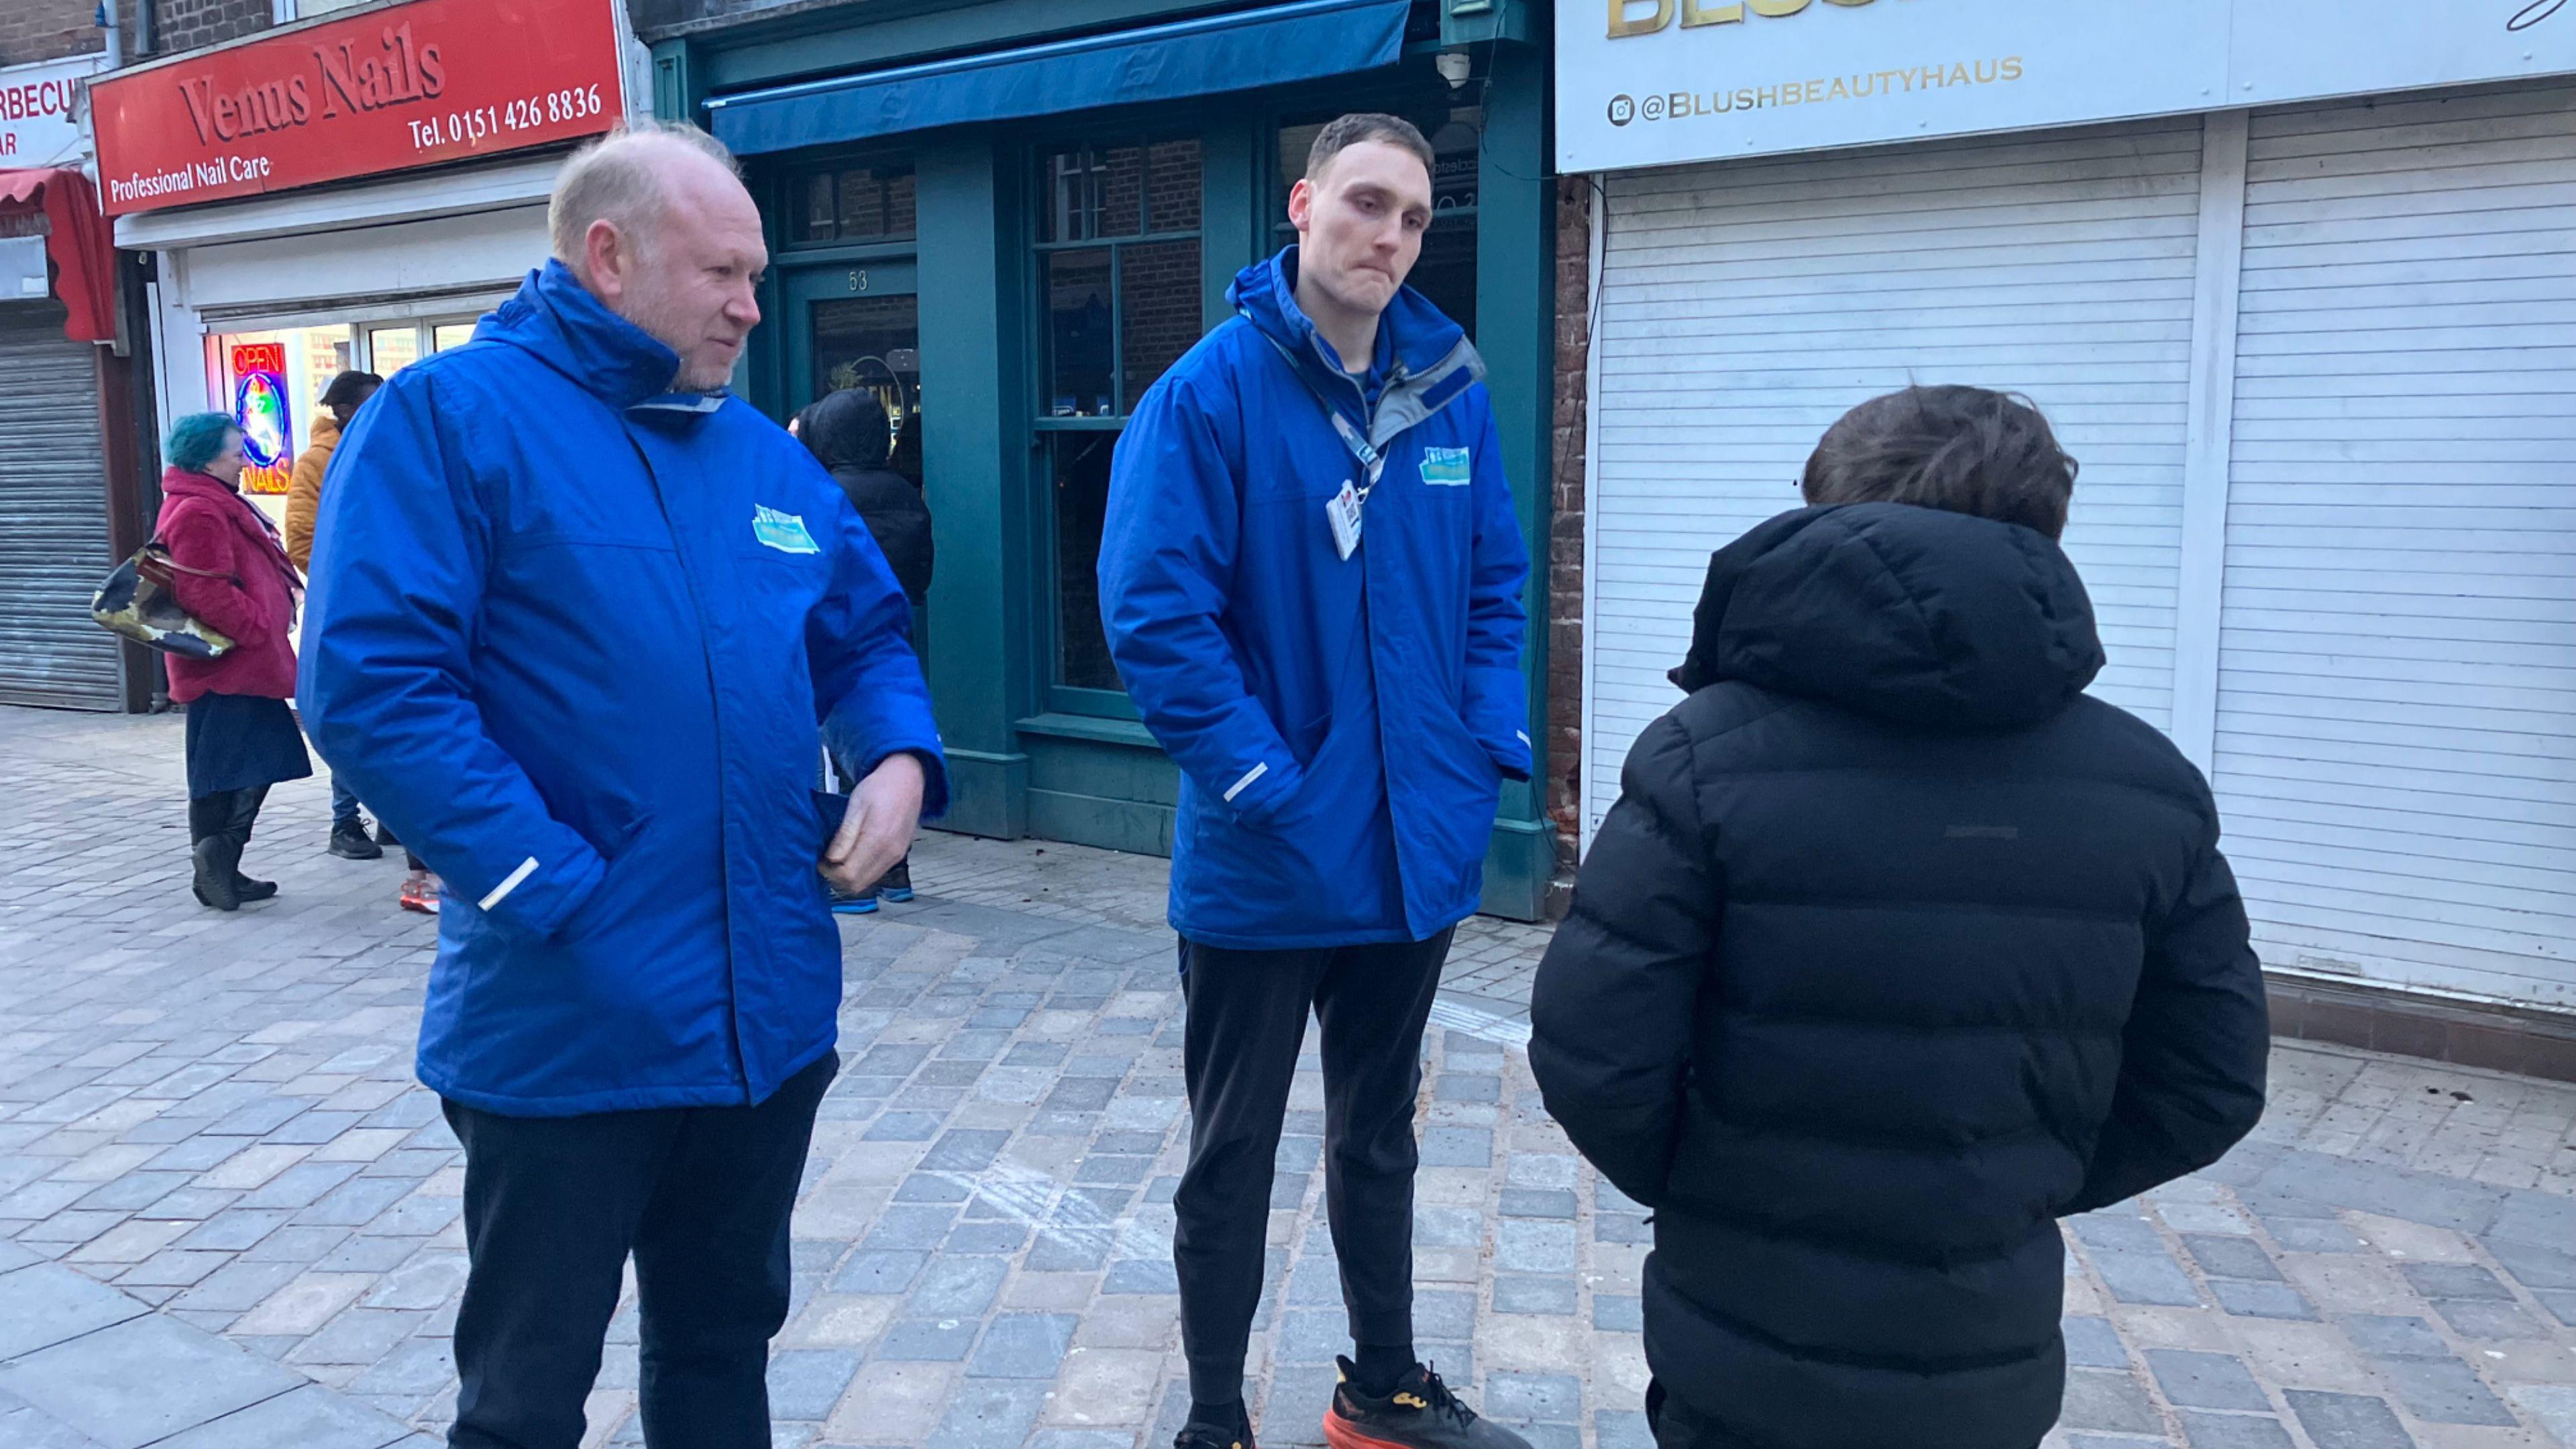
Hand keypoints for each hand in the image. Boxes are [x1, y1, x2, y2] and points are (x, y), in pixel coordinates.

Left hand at [821, 752, 923, 894]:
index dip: (830, 872)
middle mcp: (890, 853)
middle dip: (838, 877)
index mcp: (877, 840)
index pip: (848, 875)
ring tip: (840, 856)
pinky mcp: (899, 854)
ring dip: (850, 875)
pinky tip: (854, 854)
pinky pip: (876, 873)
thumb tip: (831, 859)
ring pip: (867, 881)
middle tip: (827, 860)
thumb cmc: (881, 787)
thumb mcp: (856, 806)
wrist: (908, 779)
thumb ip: (845, 836)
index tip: (821, 860)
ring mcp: (896, 856)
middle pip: (857, 884)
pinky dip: (862, 870)